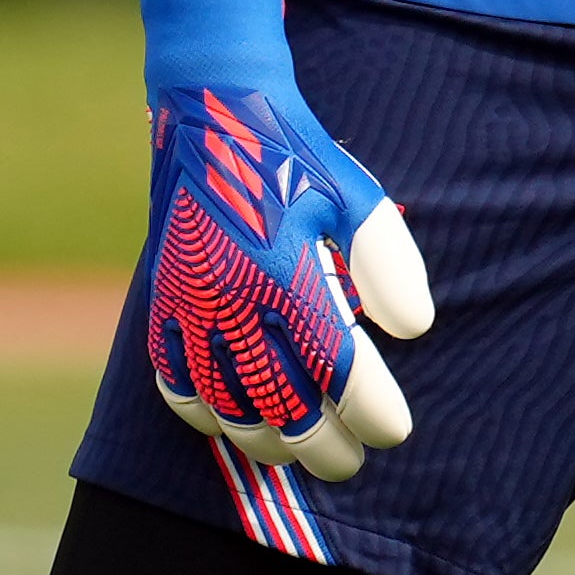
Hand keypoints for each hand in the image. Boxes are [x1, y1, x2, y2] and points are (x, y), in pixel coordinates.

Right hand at [132, 0, 428, 479]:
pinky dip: (204, 415)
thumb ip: (388, 263)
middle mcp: (229, 296)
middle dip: (320, 443)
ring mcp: (187, 305)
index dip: (368, 409)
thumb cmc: (296, 156)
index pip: (334, 366)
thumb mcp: (356, 195)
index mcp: (283, 269)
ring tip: (302, 452)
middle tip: (352, 461)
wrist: (210, 113)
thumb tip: (416, 330)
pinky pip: (174, 382)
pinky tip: (234, 425)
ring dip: (265, 441)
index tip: (395, 432)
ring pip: (223, 405)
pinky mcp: (158, 304)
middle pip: (278, 403)